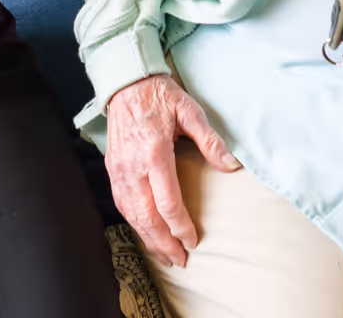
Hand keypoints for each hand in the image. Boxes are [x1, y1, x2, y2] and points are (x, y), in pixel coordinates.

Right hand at [103, 74, 239, 267]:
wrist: (126, 83)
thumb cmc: (159, 95)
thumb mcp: (189, 110)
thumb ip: (209, 140)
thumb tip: (231, 166)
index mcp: (154, 152)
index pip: (167, 202)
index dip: (180, 226)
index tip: (193, 240)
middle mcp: (133, 166)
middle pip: (147, 216)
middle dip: (164, 242)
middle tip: (180, 260)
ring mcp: (119, 169)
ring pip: (132, 214)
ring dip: (147, 238)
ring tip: (164, 254)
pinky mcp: (111, 169)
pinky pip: (121, 203)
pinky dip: (133, 223)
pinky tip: (144, 232)